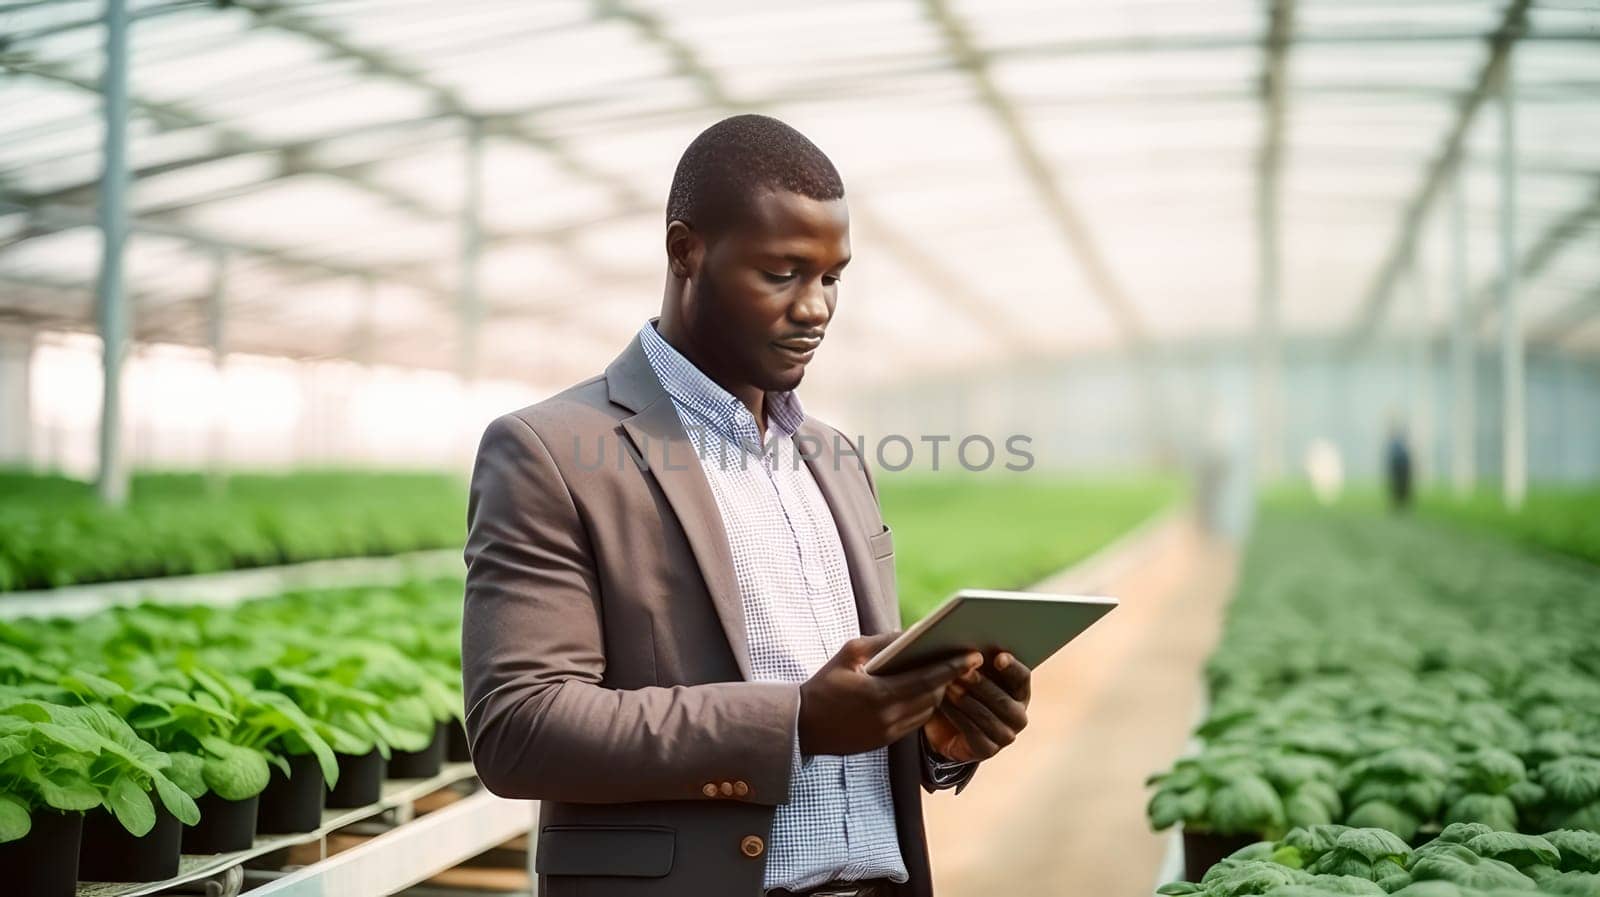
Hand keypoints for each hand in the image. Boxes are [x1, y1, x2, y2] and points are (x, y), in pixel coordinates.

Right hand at [799, 633, 982, 755]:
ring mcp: (889, 733)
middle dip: (950, 679)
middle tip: (966, 661)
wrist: (803, 725)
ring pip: (928, 711)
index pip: (927, 680)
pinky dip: (924, 705)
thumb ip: (881, 642)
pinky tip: (926, 691)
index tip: (973, 656)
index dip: (953, 667)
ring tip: (949, 675)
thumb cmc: (824, 684)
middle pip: (933, 696)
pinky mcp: (886, 741)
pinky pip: (916, 722)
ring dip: (939, 693)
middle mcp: (888, 717)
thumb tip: (912, 633)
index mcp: (879, 694)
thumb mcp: (849, 654)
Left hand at [922, 651, 1030, 762]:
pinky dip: (957, 717)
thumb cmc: (963, 692)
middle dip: (981, 684)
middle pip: (1003, 699)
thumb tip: (965, 644)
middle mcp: (1018, 715)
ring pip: (988, 717)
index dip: (1012, 668)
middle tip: (962, 671)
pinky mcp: (988, 750)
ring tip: (948, 687)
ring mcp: (1005, 736)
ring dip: (966, 701)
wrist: (946, 727)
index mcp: (1019, 692)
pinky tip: (942, 705)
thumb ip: (974, 662)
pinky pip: (973, 733)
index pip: (1022, 678)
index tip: (998, 657)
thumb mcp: (971, 675)